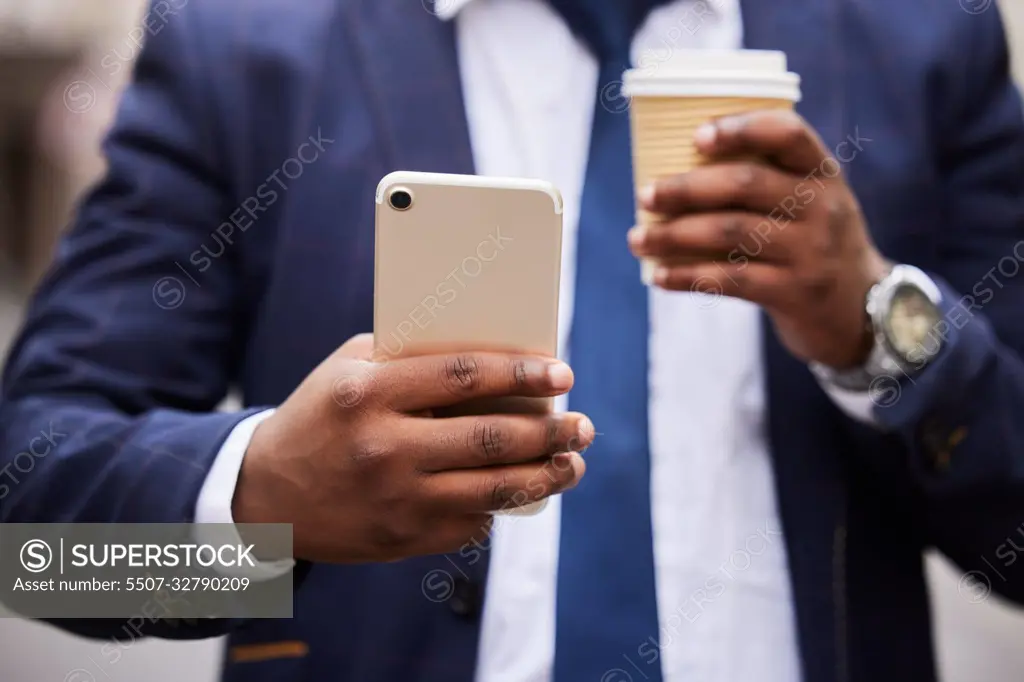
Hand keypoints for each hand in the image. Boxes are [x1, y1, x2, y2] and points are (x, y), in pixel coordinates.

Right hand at [233, 335, 591, 563]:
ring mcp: (394, 500)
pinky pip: (471, 522)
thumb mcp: (349, 369)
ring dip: (545, 476)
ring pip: (493, 489)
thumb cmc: (321, 415)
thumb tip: (492, 356)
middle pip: (490, 438)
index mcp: (369, 394)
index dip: (520, 373)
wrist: (267, 496)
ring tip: (572, 464)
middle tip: (584, 426)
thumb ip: (410, 356)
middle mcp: (383, 448)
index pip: (463, 376)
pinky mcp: (401, 540)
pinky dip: (501, 506)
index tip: (562, 374)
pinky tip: (518, 492)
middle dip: (550, 431)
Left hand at [628, 110, 889, 368]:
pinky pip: (730, 280)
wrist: (860, 311)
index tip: (697, 136)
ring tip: (637, 239)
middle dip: (686, 188)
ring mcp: (811, 251)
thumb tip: (675, 169)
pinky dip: (688, 276)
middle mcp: (822, 206)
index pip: (788, 132)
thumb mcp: (811, 204)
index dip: (741, 129)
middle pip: (745, 184)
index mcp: (823, 173)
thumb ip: (766, 182)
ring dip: (674, 235)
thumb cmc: (813, 244)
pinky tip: (659, 276)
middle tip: (645, 195)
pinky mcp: (795, 292)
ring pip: (729, 233)